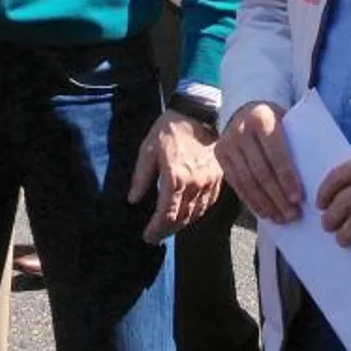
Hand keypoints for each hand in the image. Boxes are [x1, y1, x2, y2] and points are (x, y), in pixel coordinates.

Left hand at [129, 109, 222, 241]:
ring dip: (181, 225)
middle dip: (166, 231)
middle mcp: (194, 185)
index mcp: (175, 178)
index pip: (166, 215)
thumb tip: (133, 200)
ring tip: (168, 228)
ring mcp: (208, 184)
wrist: (198, 114)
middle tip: (155, 236)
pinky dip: (196, 214)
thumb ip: (141, 177)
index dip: (155, 229)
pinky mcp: (218, 180)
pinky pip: (207, 205)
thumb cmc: (169, 130)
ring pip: (195, 215)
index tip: (147, 236)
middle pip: (181, 219)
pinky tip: (186, 214)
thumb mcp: (148, 149)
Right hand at [217, 101, 304, 223]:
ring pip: (247, 181)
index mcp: (262, 119)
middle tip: (292, 215)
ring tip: (280, 218)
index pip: (276, 154)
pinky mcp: (220, 154)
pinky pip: (236, 183)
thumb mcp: (287, 122)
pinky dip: (251, 201)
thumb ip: (297, 142)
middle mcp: (241, 130)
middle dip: (277, 196)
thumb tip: (315, 179)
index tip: (298, 199)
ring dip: (265, 203)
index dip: (287, 178)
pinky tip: (264, 213)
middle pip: (261, 171)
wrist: (245, 109)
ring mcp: (228, 143)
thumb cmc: (276, 121)